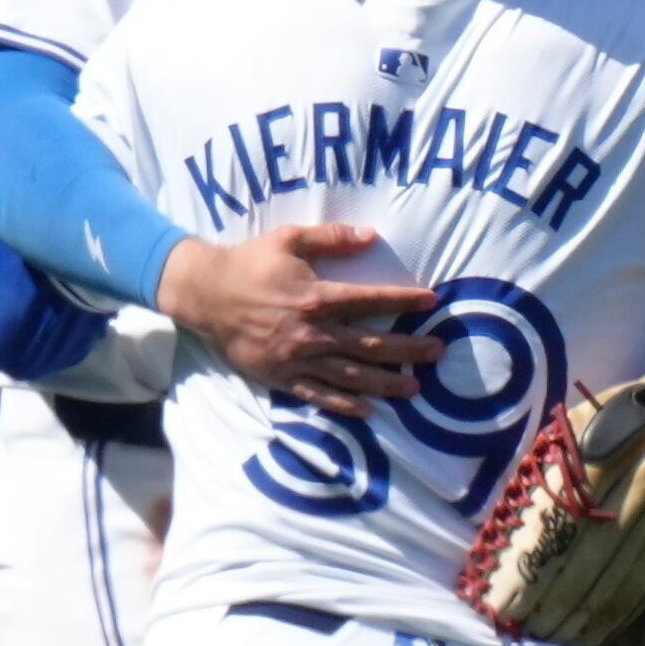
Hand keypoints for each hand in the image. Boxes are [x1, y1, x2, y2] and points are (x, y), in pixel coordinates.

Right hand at [155, 225, 443, 417]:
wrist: (206, 294)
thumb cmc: (250, 263)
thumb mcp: (289, 239)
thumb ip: (331, 237)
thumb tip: (371, 235)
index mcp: (316, 297)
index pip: (370, 300)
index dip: (403, 300)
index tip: (431, 301)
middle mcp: (312, 332)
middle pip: (370, 344)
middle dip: (408, 349)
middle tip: (438, 352)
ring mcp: (297, 358)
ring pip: (350, 376)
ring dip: (385, 383)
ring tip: (414, 388)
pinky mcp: (281, 376)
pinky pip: (317, 394)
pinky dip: (343, 404)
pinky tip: (367, 410)